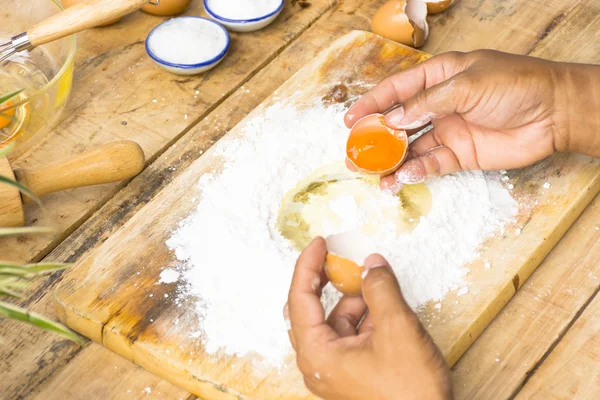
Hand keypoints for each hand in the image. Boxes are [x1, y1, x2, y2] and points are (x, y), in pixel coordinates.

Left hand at [286, 237, 451, 399]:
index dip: (307, 266)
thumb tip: (371, 263)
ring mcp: (335, 369)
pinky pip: (350, 335)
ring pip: (335, 321)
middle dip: (326, 280)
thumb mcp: (397, 329)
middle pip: (311, 309)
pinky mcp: (351, 373)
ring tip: (372, 279)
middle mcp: (319, 363)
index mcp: (317, 354)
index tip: (319, 243)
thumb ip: (380, 289)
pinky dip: (364, 316)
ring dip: (353, 298)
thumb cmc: (410, 393)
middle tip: (338, 255)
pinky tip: (381, 304)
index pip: (299, 299)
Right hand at [344, 50, 599, 191]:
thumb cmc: (516, 85)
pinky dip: (416, 171)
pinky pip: (432, 164)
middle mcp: (439, 104)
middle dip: (377, 137)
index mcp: (438, 77)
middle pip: (399, 121)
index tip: (350, 120)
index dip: (372, 103)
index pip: (397, 89)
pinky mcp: (460, 154)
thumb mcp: (467, 85)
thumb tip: (393, 121)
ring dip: (393, 160)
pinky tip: (402, 177)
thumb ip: (427, 103)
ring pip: (412, 147)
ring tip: (375, 175)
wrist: (555, 113)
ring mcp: (449, 130)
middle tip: (357, 154)